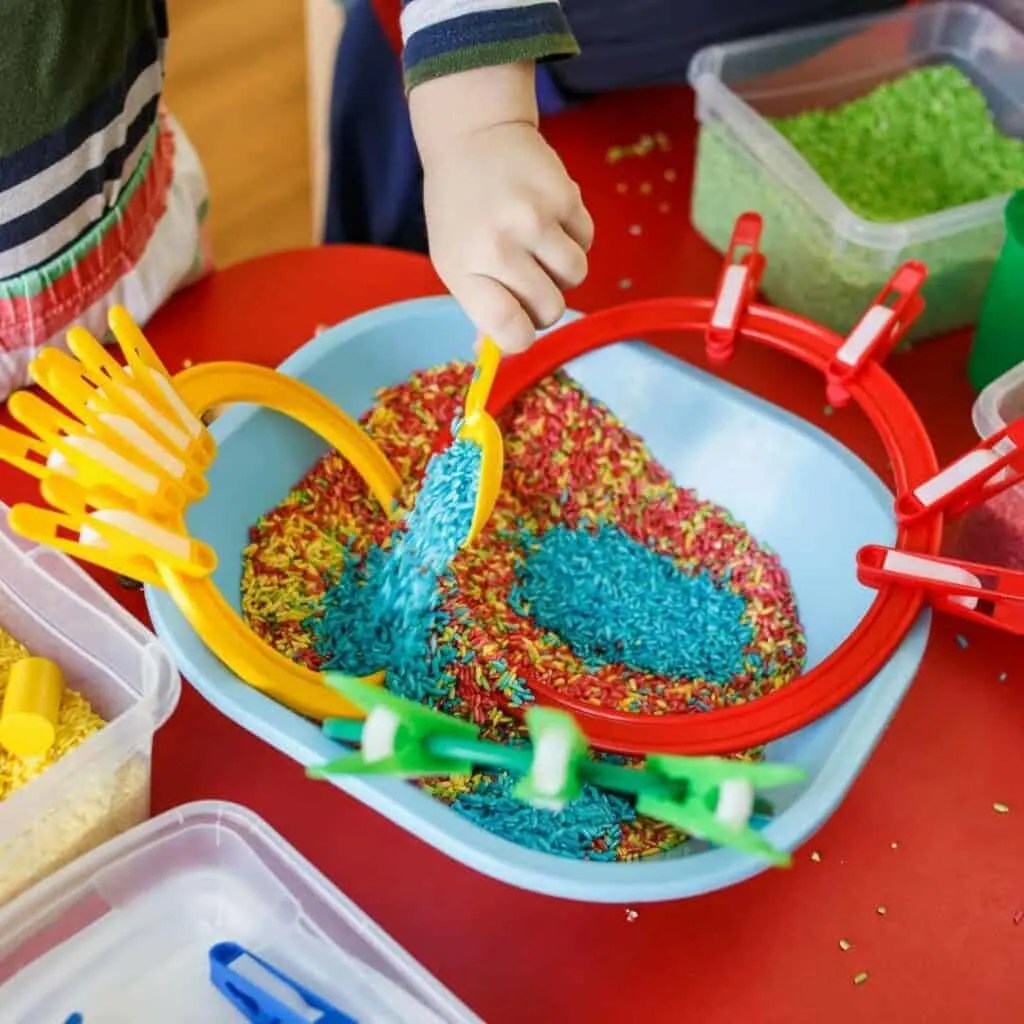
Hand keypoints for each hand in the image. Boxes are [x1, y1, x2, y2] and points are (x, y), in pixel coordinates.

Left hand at [411, 65, 593, 352]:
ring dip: (562, 271)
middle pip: (551, 309)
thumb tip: (498, 354)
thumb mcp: (453, 260)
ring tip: (539, 247)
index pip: (510, 330)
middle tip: (527, 280)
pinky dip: (573, 238)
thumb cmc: (460, 210)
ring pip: (575, 276)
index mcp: (465, 268)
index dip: (520, 337)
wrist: (473, 136)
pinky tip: (549, 219)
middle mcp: (500, 244)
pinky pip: (586, 241)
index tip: (518, 327)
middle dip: (544, 302)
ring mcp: (535, 218)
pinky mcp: (565, 194)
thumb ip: (480, 307)